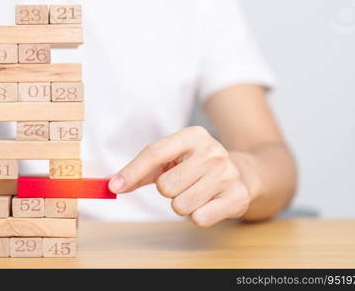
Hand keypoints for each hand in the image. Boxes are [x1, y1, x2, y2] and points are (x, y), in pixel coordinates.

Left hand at [108, 126, 253, 226]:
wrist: (243, 172)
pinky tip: (208, 203)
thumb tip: (111, 184)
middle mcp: (212, 152)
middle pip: (165, 186)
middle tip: (183, 184)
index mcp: (193, 136)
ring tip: (196, 193)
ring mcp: (227, 174)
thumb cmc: (195, 166)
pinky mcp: (237, 197)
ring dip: (183, 205)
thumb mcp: (170, 159)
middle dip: (168, 191)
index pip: (155, 153)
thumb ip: (140, 171)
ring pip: (181, 206)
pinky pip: (199, 219)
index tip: (114, 186)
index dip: (132, 171)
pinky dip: (198, 217)